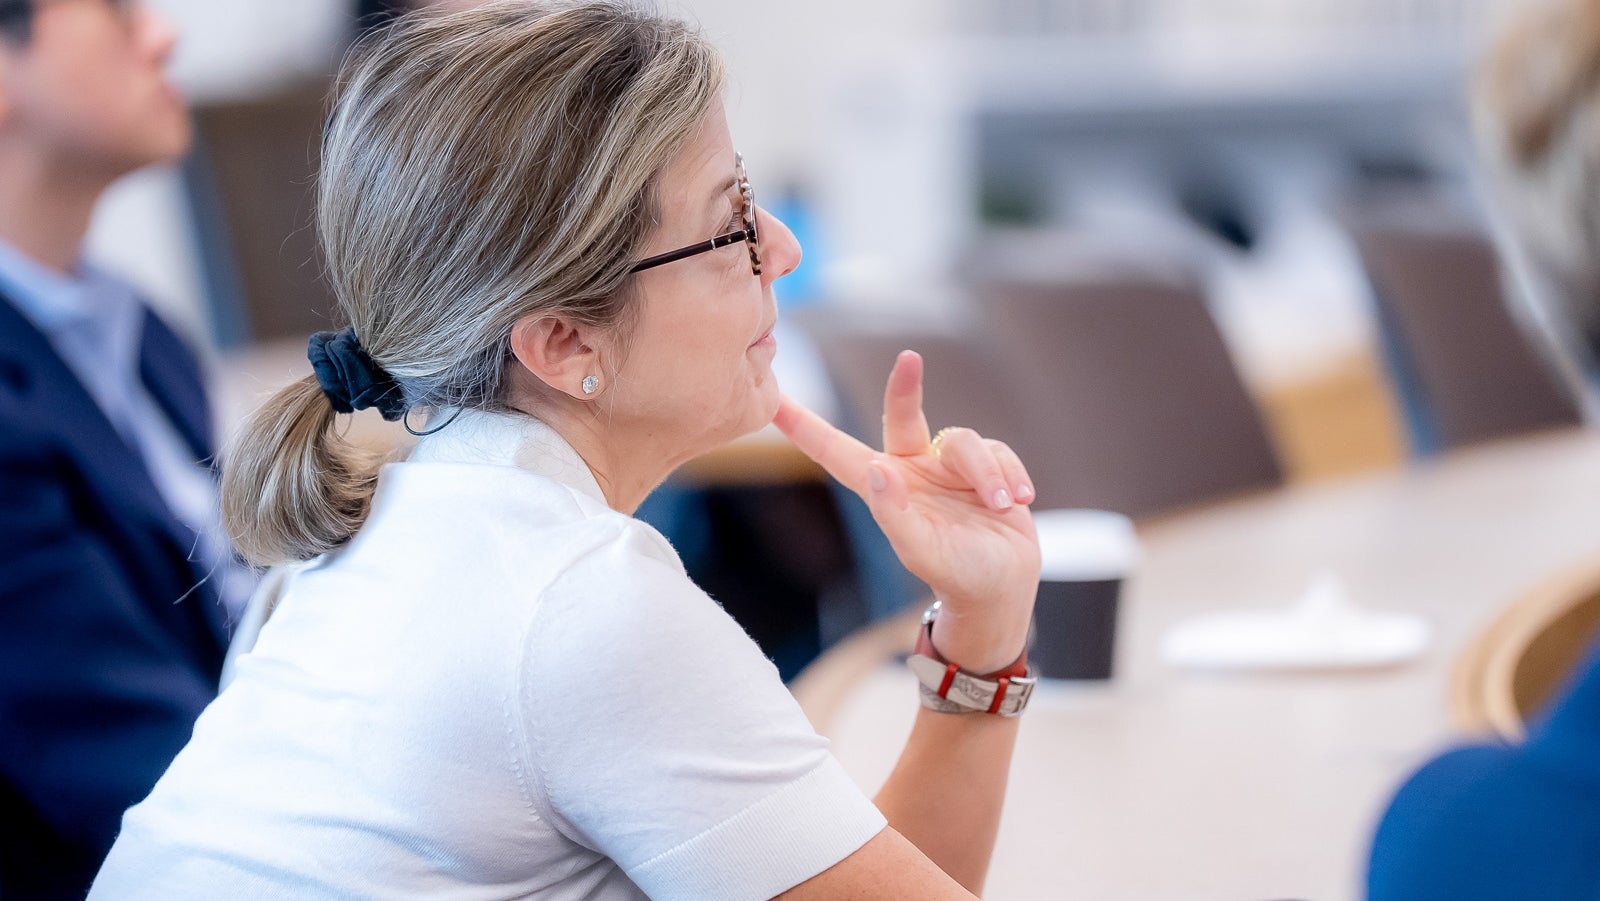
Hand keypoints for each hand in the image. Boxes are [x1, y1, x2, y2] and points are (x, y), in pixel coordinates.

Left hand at [774, 350, 1040, 671]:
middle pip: (902, 415)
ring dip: (987, 474)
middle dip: (904, 387)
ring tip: (1002, 506)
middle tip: (909, 359)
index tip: (774, 397)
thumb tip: (877, 468)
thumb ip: (897, 513)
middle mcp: (912, 470)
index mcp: (884, 489)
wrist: (1003, 588)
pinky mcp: (987, 467)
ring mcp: (949, 467)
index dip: (804, 426)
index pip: (835, 451)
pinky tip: (1020, 500)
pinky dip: (1010, 475)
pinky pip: (997, 452)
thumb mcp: (922, 550)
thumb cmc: (956, 575)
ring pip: (965, 442)